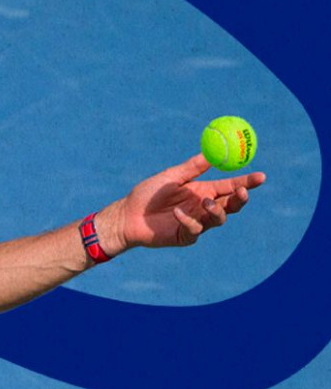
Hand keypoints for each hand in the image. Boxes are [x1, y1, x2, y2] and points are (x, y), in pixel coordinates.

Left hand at [96, 154, 264, 253]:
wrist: (126, 215)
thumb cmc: (147, 195)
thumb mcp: (170, 177)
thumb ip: (191, 167)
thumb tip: (212, 153)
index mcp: (203, 190)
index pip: (230, 185)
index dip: (247, 182)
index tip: (261, 176)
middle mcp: (202, 206)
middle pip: (231, 204)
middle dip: (240, 198)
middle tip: (241, 191)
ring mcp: (196, 222)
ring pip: (219, 218)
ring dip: (216, 209)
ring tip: (205, 201)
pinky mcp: (185, 236)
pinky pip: (196, 230)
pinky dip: (189, 221)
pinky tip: (176, 213)